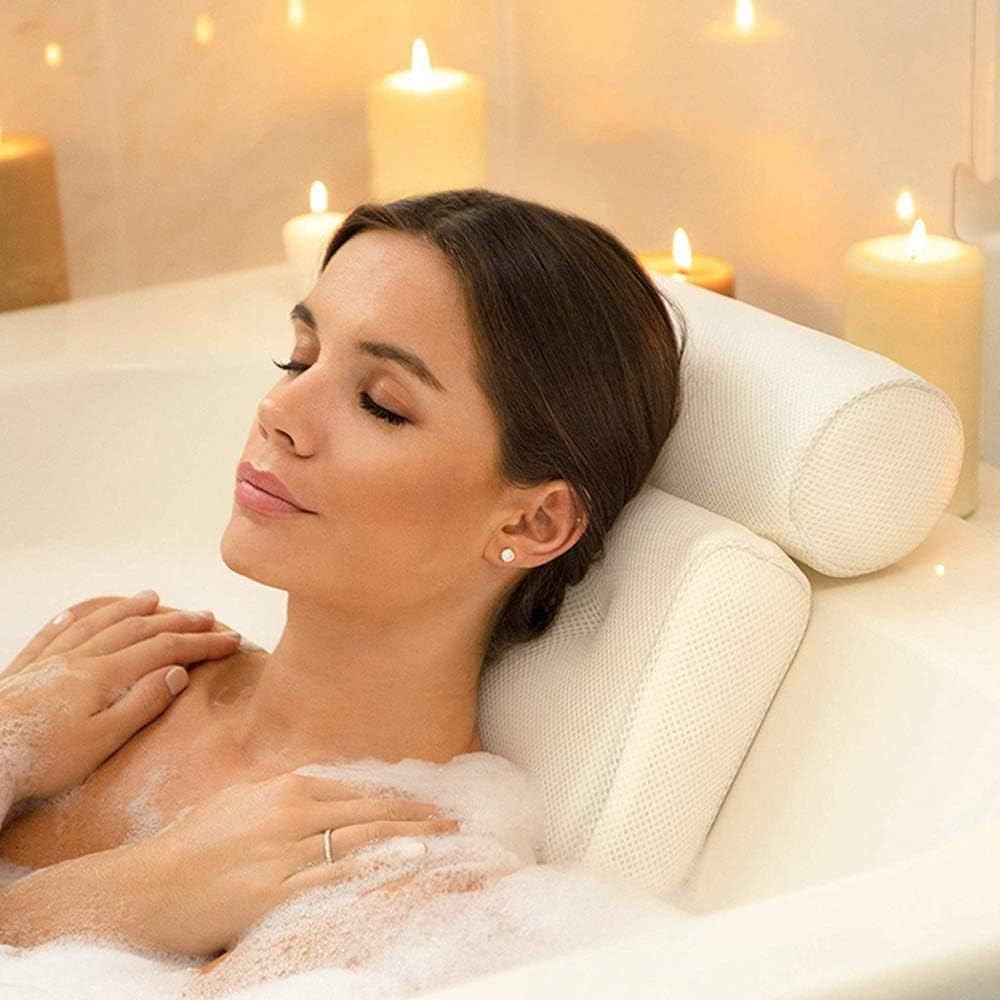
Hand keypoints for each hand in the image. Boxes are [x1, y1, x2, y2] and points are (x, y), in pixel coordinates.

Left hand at [0, 590, 241, 804]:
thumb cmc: (40, 760)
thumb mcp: (103, 741)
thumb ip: (142, 703)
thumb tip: (177, 672)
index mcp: (103, 676)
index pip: (164, 650)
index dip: (201, 643)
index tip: (230, 640)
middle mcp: (78, 659)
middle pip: (136, 630)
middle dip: (176, 620)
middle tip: (205, 615)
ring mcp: (49, 662)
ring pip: (96, 624)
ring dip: (128, 609)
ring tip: (152, 597)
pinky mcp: (22, 673)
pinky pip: (51, 635)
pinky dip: (71, 618)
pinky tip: (77, 612)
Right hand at [124, 769, 459, 957]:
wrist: (141, 887)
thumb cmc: (188, 846)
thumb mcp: (239, 802)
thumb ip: (283, 795)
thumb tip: (321, 792)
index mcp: (283, 788)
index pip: (356, 789)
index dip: (397, 796)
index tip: (427, 801)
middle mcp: (289, 812)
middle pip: (368, 810)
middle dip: (416, 814)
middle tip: (453, 818)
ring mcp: (283, 852)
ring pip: (361, 839)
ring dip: (409, 837)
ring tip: (445, 838)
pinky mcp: (274, 892)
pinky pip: (337, 879)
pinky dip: (378, 868)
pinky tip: (409, 863)